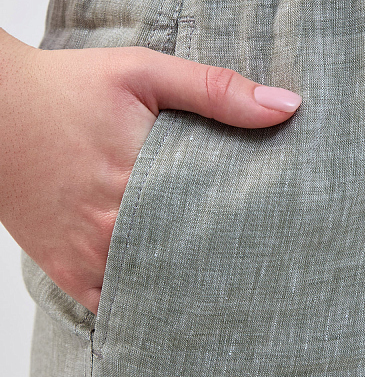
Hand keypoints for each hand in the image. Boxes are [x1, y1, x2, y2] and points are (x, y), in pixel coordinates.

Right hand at [0, 29, 300, 313]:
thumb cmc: (67, 88)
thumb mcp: (144, 72)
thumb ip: (215, 90)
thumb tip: (287, 108)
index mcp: (141, 183)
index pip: (220, 223)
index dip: (252, 229)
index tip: (280, 231)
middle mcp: (114, 231)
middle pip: (194, 263)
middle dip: (227, 262)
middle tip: (263, 264)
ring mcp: (87, 257)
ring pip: (158, 291)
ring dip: (189, 284)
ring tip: (226, 281)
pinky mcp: (65, 270)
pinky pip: (116, 303)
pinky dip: (145, 299)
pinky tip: (171, 291)